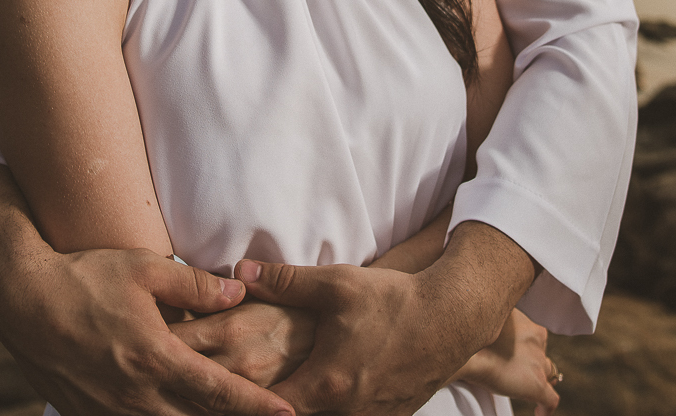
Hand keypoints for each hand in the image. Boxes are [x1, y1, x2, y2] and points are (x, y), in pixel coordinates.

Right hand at [0, 162, 292, 415]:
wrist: (23, 300)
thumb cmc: (87, 277)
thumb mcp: (146, 269)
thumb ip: (195, 286)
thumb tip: (239, 294)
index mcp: (157, 357)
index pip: (219, 392)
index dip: (256, 406)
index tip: (288, 412)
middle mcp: (136, 394)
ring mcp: (110, 409)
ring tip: (225, 415)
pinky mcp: (88, 413)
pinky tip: (170, 410)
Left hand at [232, 222, 535, 415]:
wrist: (453, 317)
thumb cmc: (393, 299)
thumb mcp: (336, 283)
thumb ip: (284, 281)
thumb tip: (237, 273)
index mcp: (325, 385)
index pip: (267, 410)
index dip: (241, 402)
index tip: (222, 390)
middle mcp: (345, 413)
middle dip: (270, 406)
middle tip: (248, 391)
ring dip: (305, 406)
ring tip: (288, 388)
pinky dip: (334, 407)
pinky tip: (330, 386)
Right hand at [455, 309, 559, 414]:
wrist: (467, 348)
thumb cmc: (474, 330)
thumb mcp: (492, 317)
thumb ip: (500, 320)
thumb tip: (493, 320)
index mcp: (529, 327)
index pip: (535, 337)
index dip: (525, 346)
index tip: (514, 351)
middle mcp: (537, 343)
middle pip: (540, 354)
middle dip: (531, 361)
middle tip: (514, 367)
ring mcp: (538, 365)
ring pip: (547, 373)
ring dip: (537, 378)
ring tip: (523, 386)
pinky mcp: (536, 386)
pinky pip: (550, 400)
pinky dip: (546, 408)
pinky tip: (539, 412)